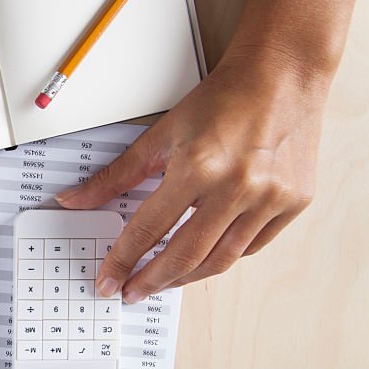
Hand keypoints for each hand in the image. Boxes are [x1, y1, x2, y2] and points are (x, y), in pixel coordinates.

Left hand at [55, 53, 323, 303]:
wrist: (282, 76)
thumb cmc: (222, 100)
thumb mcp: (161, 135)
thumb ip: (116, 176)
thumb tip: (74, 200)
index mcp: (199, 167)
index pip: (148, 229)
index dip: (123, 260)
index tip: (109, 281)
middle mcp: (237, 187)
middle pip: (185, 256)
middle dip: (153, 281)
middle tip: (133, 292)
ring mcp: (270, 198)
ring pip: (220, 260)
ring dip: (186, 277)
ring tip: (163, 281)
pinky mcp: (294, 203)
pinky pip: (251, 247)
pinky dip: (223, 256)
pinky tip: (203, 258)